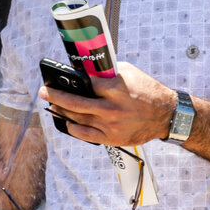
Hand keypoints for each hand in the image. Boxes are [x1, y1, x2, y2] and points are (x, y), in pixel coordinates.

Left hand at [39, 61, 175, 146]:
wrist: (165, 115)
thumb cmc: (147, 91)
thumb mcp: (129, 73)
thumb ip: (107, 72)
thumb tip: (85, 71)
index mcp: (116, 88)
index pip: (86, 82)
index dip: (70, 80)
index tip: (58, 76)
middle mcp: (112, 108)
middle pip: (75, 102)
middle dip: (55, 96)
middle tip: (43, 91)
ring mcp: (111, 125)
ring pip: (78, 119)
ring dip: (61, 111)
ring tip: (52, 105)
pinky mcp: (112, 138)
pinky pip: (85, 134)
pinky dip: (73, 128)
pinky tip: (66, 121)